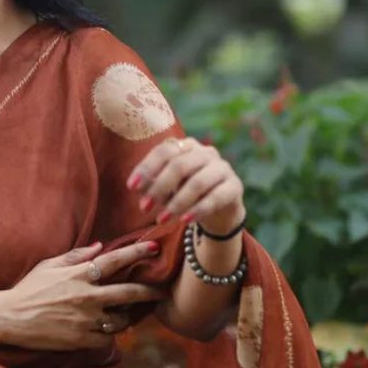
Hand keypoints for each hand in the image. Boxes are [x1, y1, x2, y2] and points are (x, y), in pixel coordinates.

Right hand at [0, 240, 167, 350]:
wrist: (9, 318)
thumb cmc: (28, 289)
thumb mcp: (49, 266)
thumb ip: (75, 256)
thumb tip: (99, 246)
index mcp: (79, 275)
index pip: (114, 261)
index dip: (136, 253)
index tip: (153, 247)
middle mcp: (87, 297)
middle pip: (128, 292)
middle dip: (149, 291)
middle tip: (163, 291)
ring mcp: (86, 320)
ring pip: (120, 320)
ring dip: (125, 317)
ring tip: (126, 315)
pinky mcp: (82, 340)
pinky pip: (106, 339)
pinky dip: (108, 334)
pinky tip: (105, 330)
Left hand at [126, 136, 245, 234]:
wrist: (218, 208)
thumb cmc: (185, 192)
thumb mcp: (167, 187)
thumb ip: (154, 183)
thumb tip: (137, 187)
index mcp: (186, 146)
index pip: (164, 150)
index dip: (147, 168)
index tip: (132, 187)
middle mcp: (206, 152)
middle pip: (179, 165)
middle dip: (158, 188)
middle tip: (144, 207)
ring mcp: (223, 167)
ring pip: (197, 183)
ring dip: (176, 203)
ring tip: (161, 219)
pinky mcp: (235, 186)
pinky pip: (215, 197)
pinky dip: (197, 210)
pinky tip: (184, 221)